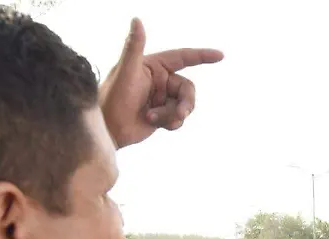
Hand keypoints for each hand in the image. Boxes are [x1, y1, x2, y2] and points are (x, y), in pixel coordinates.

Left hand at [99, 19, 223, 147]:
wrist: (107, 130)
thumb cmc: (112, 98)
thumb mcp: (126, 71)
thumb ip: (134, 46)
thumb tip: (136, 19)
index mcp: (153, 66)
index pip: (182, 57)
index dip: (202, 56)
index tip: (220, 55)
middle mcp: (159, 80)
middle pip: (187, 88)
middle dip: (185, 102)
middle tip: (181, 113)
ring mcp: (161, 98)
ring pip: (184, 105)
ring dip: (173, 114)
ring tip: (156, 119)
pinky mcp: (162, 114)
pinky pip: (179, 118)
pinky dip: (170, 122)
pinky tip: (154, 123)